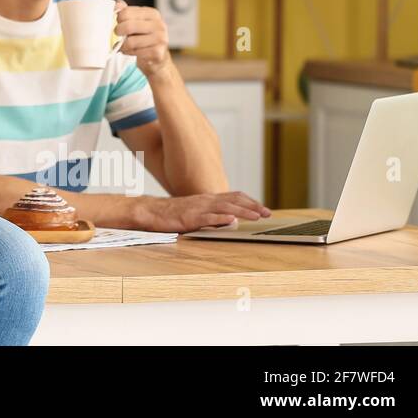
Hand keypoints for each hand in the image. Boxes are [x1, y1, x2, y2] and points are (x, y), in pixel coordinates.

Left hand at [113, 0, 172, 79]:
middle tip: (118, 35)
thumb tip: (117, 4)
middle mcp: (159, 25)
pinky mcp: (158, 53)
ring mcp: (160, 39)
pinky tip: (132, 51)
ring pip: (130, 42)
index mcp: (152, 14)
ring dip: (123, 45)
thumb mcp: (136, 22)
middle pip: (128, 26)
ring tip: (125, 45)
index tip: (118, 23)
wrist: (156, 57)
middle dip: (118, 32)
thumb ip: (126, 12)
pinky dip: (129, 53)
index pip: (127, 12)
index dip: (118, 19)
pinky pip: (136, 52)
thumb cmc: (144, 38)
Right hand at [135, 192, 271, 231]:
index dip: (250, 201)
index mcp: (207, 199)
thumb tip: (231, 221)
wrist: (150, 211)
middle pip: (234, 200)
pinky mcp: (189, 217)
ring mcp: (198, 208)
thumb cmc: (172, 213)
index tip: (263, 209)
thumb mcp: (196, 212)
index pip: (234, 196)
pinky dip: (221, 218)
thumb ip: (213, 215)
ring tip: (256, 216)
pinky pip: (207, 218)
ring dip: (242, 212)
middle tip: (268, 213)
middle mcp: (205, 200)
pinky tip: (231, 220)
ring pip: (225, 207)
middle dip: (253, 206)